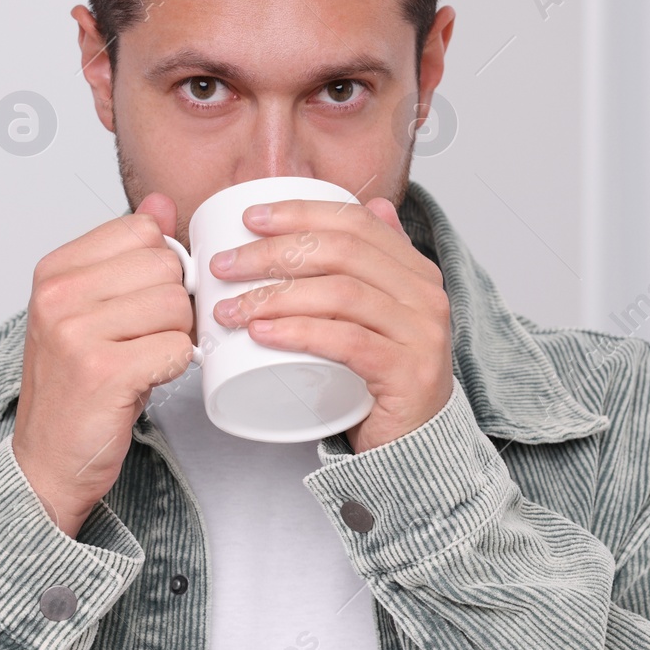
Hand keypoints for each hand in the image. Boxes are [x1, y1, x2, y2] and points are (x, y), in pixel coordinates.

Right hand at [12, 193, 195, 537]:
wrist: (48, 459)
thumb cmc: (75, 386)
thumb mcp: (93, 309)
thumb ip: (126, 253)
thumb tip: (162, 203)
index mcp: (55, 271)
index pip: (142, 230)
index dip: (160, 267)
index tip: (142, 302)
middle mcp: (58, 295)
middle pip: (165, 266)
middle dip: (172, 306)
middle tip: (145, 338)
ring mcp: (76, 332)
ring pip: (177, 306)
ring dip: (174, 338)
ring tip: (142, 360)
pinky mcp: (103, 370)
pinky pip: (176, 347)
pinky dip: (173, 367)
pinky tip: (145, 379)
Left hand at [208, 196, 453, 452]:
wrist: (415, 445)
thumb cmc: (382, 379)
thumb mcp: (378, 314)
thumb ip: (376, 263)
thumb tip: (369, 203)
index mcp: (415, 271)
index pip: (355, 222)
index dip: (300, 213)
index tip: (251, 219)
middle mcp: (425, 296)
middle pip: (341, 253)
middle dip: (273, 253)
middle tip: (225, 266)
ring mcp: (420, 334)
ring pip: (340, 294)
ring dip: (275, 296)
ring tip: (231, 308)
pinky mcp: (407, 373)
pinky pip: (347, 341)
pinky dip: (299, 333)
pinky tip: (263, 333)